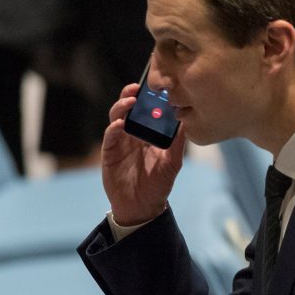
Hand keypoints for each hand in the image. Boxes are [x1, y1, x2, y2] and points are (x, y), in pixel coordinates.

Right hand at [101, 83, 186, 225]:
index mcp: (148, 134)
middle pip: (129, 109)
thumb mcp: (173, 163)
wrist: (142, 207)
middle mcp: (133, 134)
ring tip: (130, 102)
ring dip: (121, 107)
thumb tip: (186, 122)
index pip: (146, 110)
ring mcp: (120, 142)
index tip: (153, 86)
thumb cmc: (158, 185)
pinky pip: (109, 136)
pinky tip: (120, 125)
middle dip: (130, 95)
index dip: (147, 97)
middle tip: (136, 88)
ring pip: (116, 118)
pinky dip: (113, 128)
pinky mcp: (109, 153)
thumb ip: (178, 143)